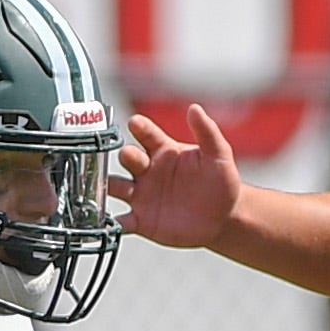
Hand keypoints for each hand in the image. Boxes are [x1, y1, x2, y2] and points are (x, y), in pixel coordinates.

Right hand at [113, 105, 242, 249]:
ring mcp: (141, 194)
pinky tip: (109, 221)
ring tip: (105, 186)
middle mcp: (147, 170)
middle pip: (128, 157)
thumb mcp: (219, 155)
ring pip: (115, 186)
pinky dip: (112, 221)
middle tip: (129, 155)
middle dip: (127, 155)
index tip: (136, 122)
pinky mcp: (141, 220)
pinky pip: (121, 221)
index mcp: (163, 151)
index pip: (146, 134)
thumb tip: (195, 109)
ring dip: (108, 185)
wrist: (224, 217)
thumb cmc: (221, 182)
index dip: (140, 127)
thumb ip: (208, 132)